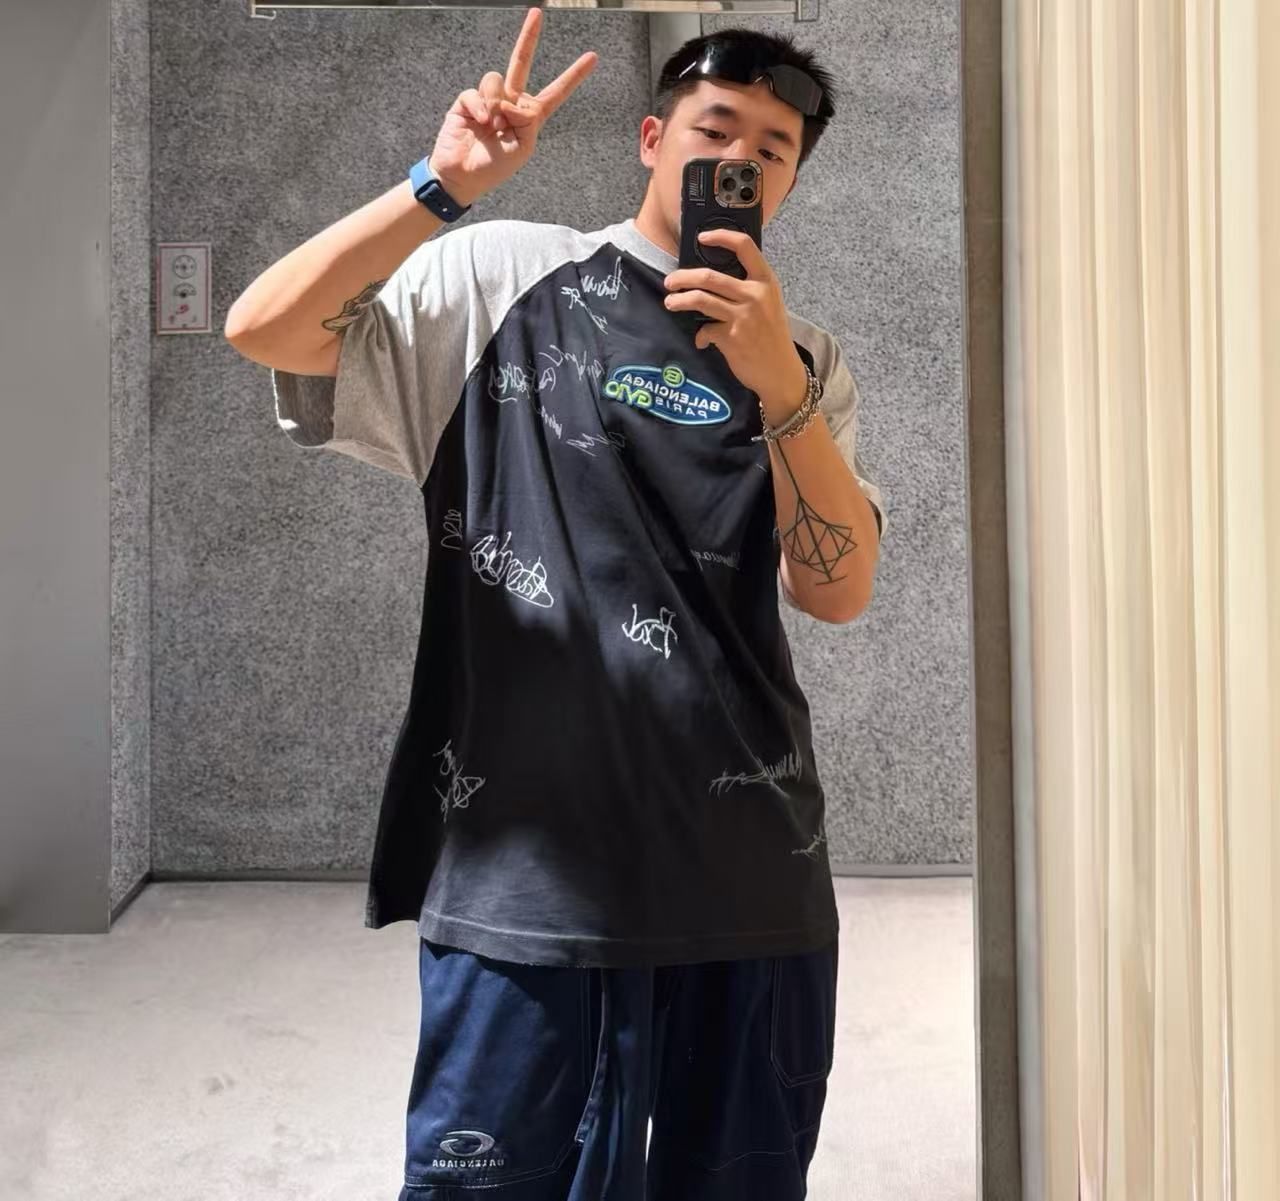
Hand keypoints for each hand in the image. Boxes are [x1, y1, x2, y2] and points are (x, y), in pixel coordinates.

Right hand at [429, 8, 596, 205]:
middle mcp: (511, 102)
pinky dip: (479, 107)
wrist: (462, 176)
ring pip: (496, 80)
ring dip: (494, 105)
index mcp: (530, 116)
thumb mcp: (522, 149)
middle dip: (529, 37)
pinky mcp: (468, 100)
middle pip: (521, 63)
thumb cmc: (494, 167)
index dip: (573, 76)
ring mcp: (489, 99)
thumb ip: (526, 121)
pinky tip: (478, 123)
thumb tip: (510, 99)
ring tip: (490, 127)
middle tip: (538, 13)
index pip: (555, 92)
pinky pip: (476, 92)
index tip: (592, 58)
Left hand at [662, 228, 805, 407]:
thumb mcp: (769, 304)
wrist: (780, 371)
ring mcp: (743, 317)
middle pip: (709, 276)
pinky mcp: (731, 338)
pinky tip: (702, 341)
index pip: (744, 246)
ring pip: (700, 299)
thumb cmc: (772, 336)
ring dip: (679, 301)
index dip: (720, 237)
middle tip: (670, 281)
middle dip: (683, 277)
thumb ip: (748, 288)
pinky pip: (705, 330)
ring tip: (670, 302)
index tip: (701, 238)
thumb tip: (713, 279)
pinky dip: (701, 336)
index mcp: (766, 281)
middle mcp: (755, 295)